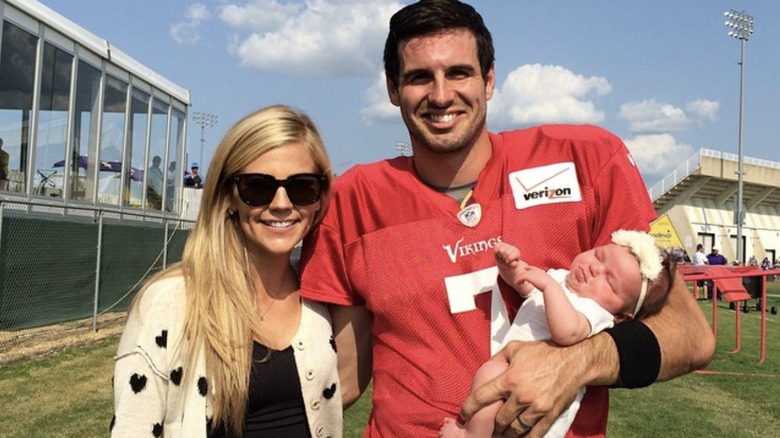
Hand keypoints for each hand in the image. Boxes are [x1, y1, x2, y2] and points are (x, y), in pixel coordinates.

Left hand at [460, 339, 605, 437]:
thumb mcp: (516, 348)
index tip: (463, 415)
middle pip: (499, 419)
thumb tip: (486, 367)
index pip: (482, 397)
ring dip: (506, 434)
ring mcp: (536, 407)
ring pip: (515, 429)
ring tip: (501, 434)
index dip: (469, 408)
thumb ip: (498, 358)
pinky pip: (534, 434)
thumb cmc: (543, 352)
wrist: (574, 360)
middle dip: (492, 425)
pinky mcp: (549, 415)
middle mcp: (521, 395)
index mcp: (509, 379)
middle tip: (488, 427)